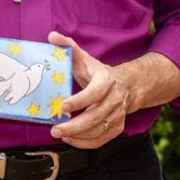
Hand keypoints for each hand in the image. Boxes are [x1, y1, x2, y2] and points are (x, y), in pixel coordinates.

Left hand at [47, 31, 128, 148]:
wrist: (127, 86)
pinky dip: (85, 143)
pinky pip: (101, 140)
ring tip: (59, 134)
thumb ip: (69, 46)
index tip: (62, 106)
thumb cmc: (98, 73)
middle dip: (74, 125)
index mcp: (106, 80)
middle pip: (95, 116)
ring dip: (77, 136)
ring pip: (98, 130)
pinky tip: (71, 140)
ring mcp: (118, 115)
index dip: (79, 100)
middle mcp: (115, 98)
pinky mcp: (117, 127)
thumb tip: (52, 36)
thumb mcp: (85, 58)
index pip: (95, 92)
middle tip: (55, 129)